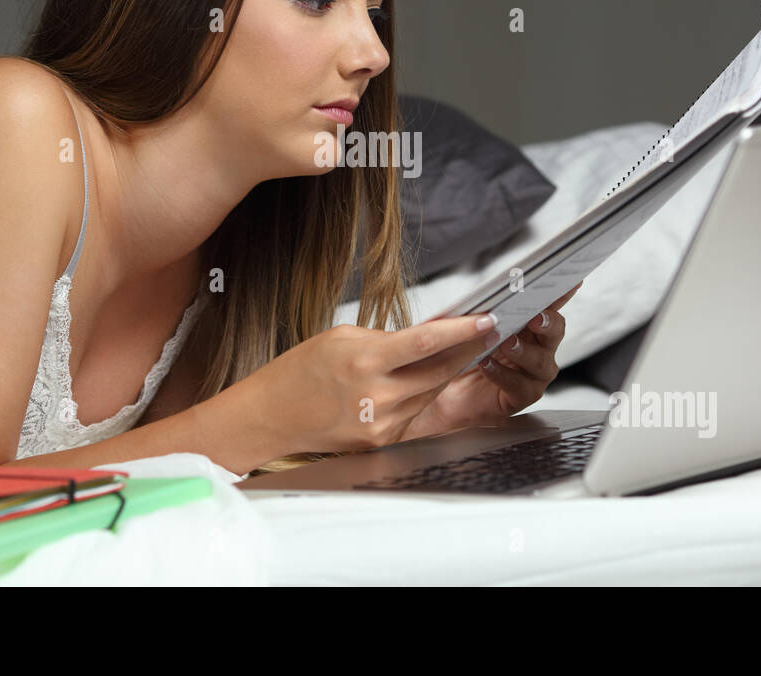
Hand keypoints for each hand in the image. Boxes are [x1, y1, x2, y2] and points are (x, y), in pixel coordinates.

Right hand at [244, 312, 500, 455]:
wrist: (272, 416)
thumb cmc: (301, 371)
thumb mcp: (342, 338)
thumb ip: (385, 339)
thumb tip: (426, 337)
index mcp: (364, 361)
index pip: (426, 342)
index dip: (462, 330)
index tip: (487, 319)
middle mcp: (377, 396)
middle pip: (438, 370)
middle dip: (466, 350)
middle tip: (486, 331)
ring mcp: (381, 423)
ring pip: (429, 391)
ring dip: (444, 371)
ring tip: (459, 350)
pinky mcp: (381, 441)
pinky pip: (413, 411)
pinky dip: (420, 393)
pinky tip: (417, 380)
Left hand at [400, 282, 583, 441]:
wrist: (449, 392)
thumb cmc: (463, 354)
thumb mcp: (473, 326)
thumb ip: (487, 310)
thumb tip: (493, 292)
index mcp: (530, 326)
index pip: (550, 305)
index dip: (563, 293)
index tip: (569, 281)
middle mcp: (539, 348)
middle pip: (555, 331)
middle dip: (547, 323)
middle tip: (535, 317)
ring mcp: (534, 374)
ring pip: (540, 361)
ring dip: (522, 350)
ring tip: (505, 342)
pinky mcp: (523, 396)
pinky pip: (519, 385)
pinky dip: (501, 373)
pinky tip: (486, 365)